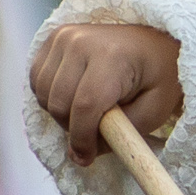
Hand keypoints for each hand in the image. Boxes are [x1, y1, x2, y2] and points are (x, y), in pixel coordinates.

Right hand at [29, 22, 182, 164]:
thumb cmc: (158, 77)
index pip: (85, 105)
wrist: (152, 43)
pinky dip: (51, 97)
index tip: (87, 158)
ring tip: (88, 112)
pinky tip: (73, 96)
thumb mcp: (154, 110)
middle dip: (74, 129)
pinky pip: (37, 81)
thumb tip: (80, 155)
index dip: (82, 139)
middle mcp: (82, 41)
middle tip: (95, 134)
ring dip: (61, 114)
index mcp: (113, 56)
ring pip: (45, 95)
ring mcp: (64, 36)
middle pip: (60, 104)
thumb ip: (120, 135)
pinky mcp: (52, 38)